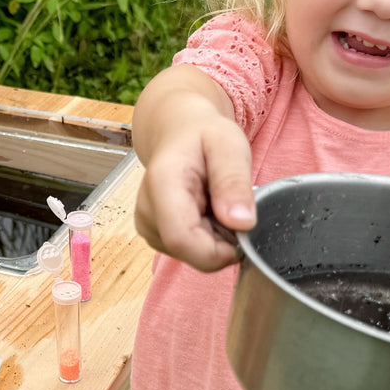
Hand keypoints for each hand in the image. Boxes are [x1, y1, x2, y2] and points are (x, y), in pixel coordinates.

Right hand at [133, 118, 254, 272]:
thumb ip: (234, 181)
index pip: (183, 240)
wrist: (179, 133)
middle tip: (231, 205)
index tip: (242, 229)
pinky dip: (207, 238)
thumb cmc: (204, 137)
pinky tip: (206, 213)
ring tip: (217, 205)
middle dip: (223, 241)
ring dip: (216, 239)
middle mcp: (147, 210)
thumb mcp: (228, 145)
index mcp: (162, 184)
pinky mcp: (154, 236)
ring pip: (193, 256)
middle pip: (192, 253)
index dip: (219, 250)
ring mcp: (147, 226)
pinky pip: (189, 253)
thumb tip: (242, 222)